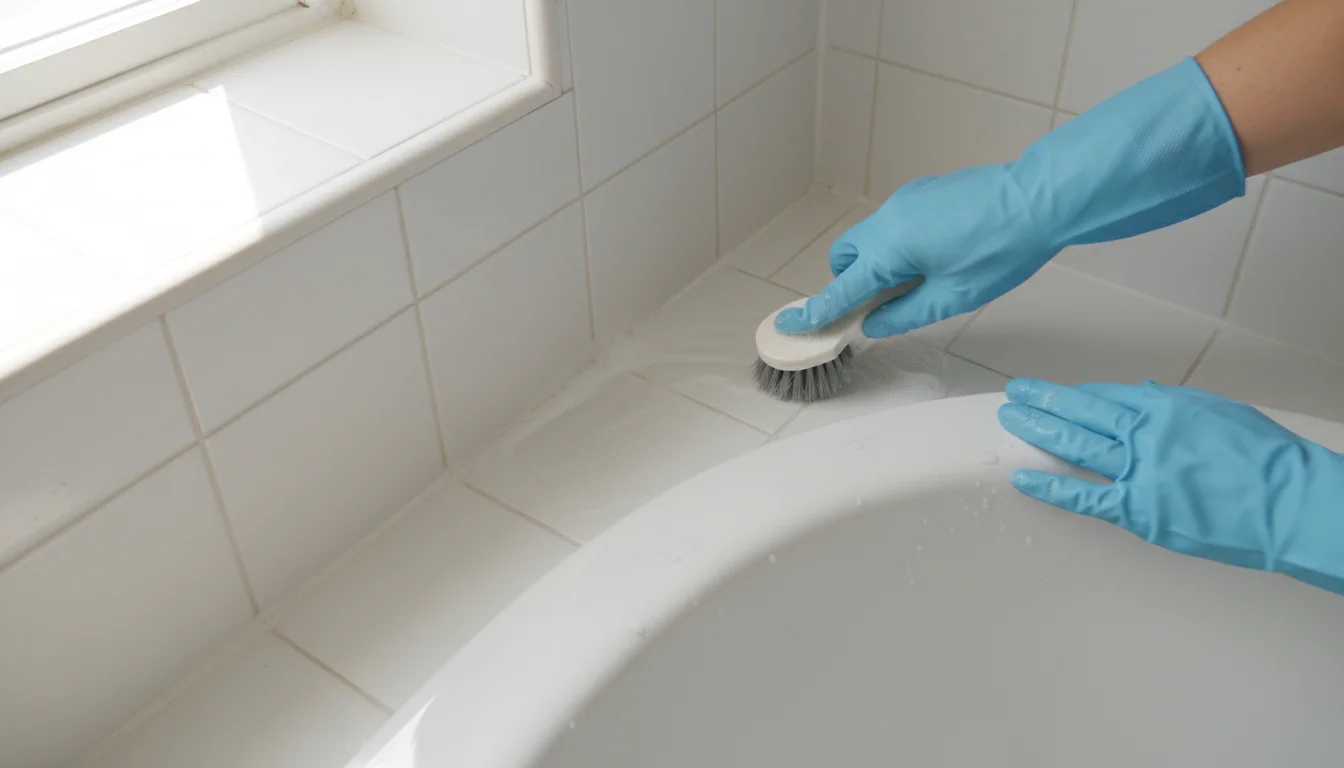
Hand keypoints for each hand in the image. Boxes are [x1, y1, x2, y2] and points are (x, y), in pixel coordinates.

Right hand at [777, 57, 1244, 338]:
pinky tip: (937, 258)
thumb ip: (903, 315)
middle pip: (846, 258)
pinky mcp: (924, 192)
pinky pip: (894, 224)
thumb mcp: (951, 298)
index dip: (815, 313)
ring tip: (919, 283)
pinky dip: (898, 246)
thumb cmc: (1001, 249)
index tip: (789, 325)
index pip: (840, 289)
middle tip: (877, 308)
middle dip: (849, 283)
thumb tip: (874, 323)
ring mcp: (905, 200)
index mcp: (889, 249)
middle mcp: (887, 219)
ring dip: (878, 265)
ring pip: (871, 239)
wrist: (1041, 198)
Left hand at [998, 378, 1343, 594]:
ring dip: (1038, 431)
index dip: (1076, 395)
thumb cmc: (1267, 461)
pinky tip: (1023, 478)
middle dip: (1043, 401)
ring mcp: (1139, 471)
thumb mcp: (1221, 414)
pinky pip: (1084, 496)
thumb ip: (1176, 405)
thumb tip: (1143, 395)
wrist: (1290, 504)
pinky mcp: (1139, 510)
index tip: (1054, 393)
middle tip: (1015, 394)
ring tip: (1011, 420)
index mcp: (1167, 407)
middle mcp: (1146, 433)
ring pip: (1076, 445)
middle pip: (1082, 412)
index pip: (1107, 396)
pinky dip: (1051, 487)